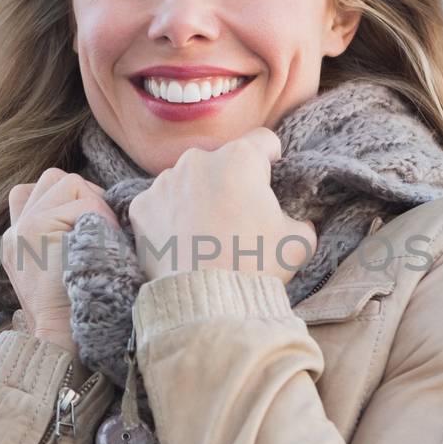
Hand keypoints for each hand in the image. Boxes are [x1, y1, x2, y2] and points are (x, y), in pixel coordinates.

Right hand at [2, 170, 118, 352]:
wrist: (63, 341)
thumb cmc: (79, 311)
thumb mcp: (66, 269)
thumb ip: (67, 237)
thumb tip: (99, 209)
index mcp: (18, 242)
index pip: (33, 192)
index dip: (66, 197)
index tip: (89, 223)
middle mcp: (14, 233)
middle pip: (51, 179)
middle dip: (83, 192)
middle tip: (101, 225)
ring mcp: (21, 229)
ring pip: (66, 182)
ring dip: (92, 202)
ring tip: (101, 235)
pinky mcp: (34, 229)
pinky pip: (82, 202)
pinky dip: (99, 217)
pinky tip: (103, 243)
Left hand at [126, 128, 316, 287]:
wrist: (206, 301)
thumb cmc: (255, 265)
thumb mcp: (300, 241)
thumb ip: (300, 219)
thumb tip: (296, 221)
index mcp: (240, 158)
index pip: (263, 141)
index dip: (271, 159)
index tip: (270, 177)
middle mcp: (198, 159)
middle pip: (221, 161)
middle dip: (230, 182)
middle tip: (237, 219)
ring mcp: (165, 182)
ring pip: (188, 181)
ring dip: (198, 198)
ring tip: (206, 235)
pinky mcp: (141, 207)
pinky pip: (160, 204)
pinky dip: (169, 218)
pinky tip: (181, 243)